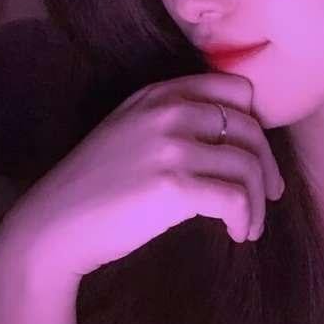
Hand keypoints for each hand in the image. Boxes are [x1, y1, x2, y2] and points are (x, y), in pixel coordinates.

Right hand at [0, 70, 284, 281]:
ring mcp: (170, 146)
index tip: (254, 155)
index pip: (237, 88)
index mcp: (159, 93)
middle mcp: (167, 111)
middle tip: (269, 196)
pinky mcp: (174, 186)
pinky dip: (245, 219)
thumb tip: (233, 141)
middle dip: (267, 166)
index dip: (256, 123)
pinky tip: (236, 234)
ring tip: (248, 226)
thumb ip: (172, 120)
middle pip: (250, 128)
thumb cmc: (95, 189)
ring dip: (257, 202)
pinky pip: (236, 198)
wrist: (54, 225)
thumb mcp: (130, 132)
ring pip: (249, 166)